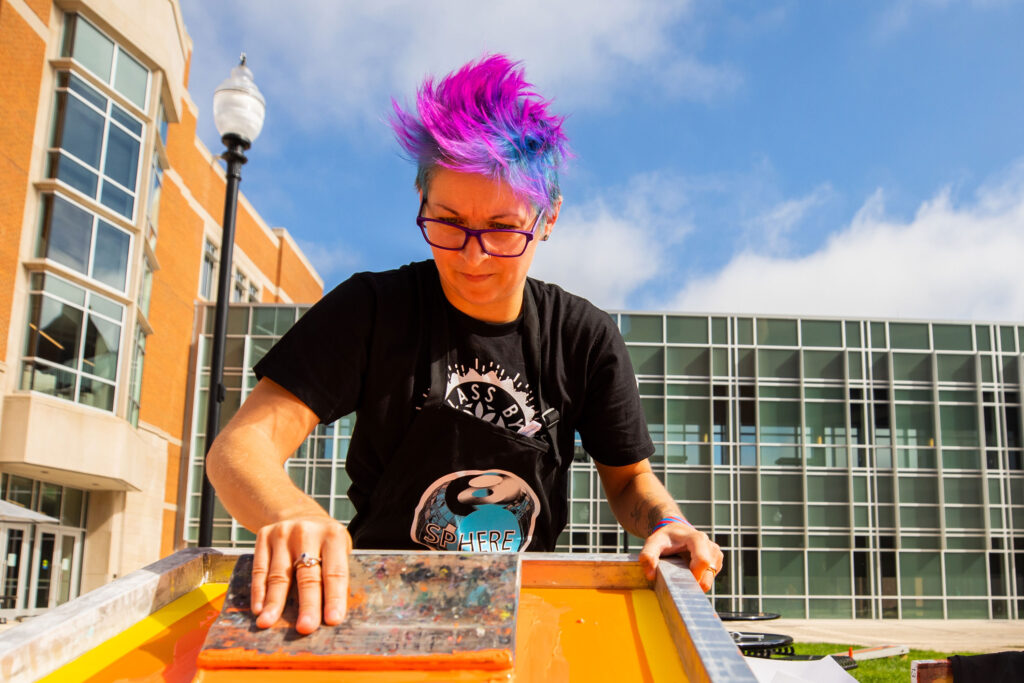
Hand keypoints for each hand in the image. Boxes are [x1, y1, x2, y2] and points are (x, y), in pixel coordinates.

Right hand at [251, 515, 351, 633]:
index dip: (334, 597)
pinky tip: (258, 609)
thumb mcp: (338, 548)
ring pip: (279, 574)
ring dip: (274, 602)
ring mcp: (283, 533)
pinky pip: (260, 569)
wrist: (298, 513)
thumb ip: (333, 574)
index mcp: (334, 536)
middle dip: (307, 604)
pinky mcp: (264, 536)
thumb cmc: (323, 541)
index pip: (335, 572)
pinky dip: (258, 591)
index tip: (332, 620)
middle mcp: (308, 532)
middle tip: (305, 628)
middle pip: (308, 575)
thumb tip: (326, 616)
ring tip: (269, 624)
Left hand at [638, 522, 722, 591]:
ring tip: (683, 574)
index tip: (681, 580)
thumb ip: (648, 555)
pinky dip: (701, 580)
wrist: (675, 532)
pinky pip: (711, 577)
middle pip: (709, 572)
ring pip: (711, 577)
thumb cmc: (665, 538)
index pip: (703, 560)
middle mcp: (710, 546)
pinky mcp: (716, 562)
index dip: (694, 574)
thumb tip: (650, 575)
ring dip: (698, 581)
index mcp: (697, 539)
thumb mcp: (653, 543)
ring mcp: (716, 555)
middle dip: (695, 582)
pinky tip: (689, 574)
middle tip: (680, 581)